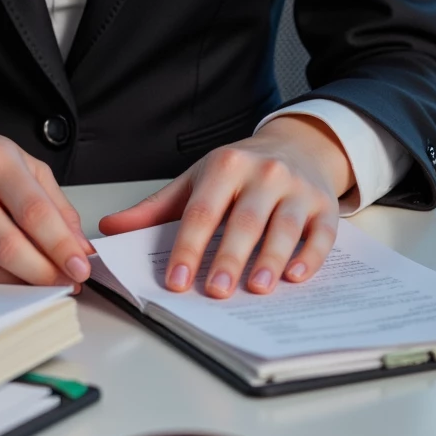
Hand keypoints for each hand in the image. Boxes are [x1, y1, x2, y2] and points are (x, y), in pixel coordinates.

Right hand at [0, 116, 94, 285]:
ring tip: (46, 283)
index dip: (61, 246)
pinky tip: (13, 281)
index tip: (81, 267)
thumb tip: (80, 249)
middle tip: (69, 282)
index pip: (33, 212)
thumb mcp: (24, 164)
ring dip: (26, 286)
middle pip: (10, 248)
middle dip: (46, 273)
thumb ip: (56, 206)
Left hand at [97, 116, 350, 297]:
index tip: (177, 281)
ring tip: (258, 288)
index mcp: (225, 167)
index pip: (202, 211)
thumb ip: (155, 209)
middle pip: (243, 220)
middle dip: (229, 256)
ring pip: (284, 226)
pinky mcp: (325, 206)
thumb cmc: (239, 171)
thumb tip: (110, 229)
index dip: (189, 247)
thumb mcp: (196, 180)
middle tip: (217, 290)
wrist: (296, 145)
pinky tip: (297, 275)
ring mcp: (297, 189)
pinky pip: (320, 233)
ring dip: (271, 258)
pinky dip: (310, 256)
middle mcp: (263, 174)